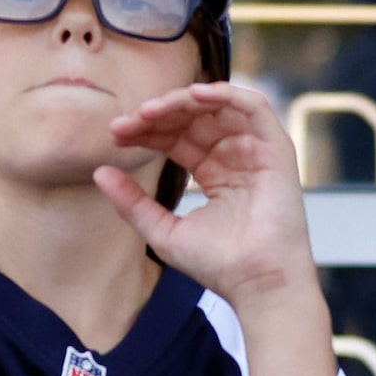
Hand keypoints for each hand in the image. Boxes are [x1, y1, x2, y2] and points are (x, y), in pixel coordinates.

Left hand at [94, 82, 318, 309]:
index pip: (176, 138)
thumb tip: (98, 172)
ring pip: (218, 107)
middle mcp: (235, 156)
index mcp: (214, 172)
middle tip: (127, 121)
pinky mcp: (277, 149)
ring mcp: (256, 150)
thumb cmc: (218, 264)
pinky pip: (254, 107)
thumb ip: (132, 203)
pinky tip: (194, 94)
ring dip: (183, 101)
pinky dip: (226, 94)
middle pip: (193, 119)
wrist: (257, 282)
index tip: (116, 134)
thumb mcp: (163, 231)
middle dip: (158, 115)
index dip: (147, 131)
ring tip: (151, 110)